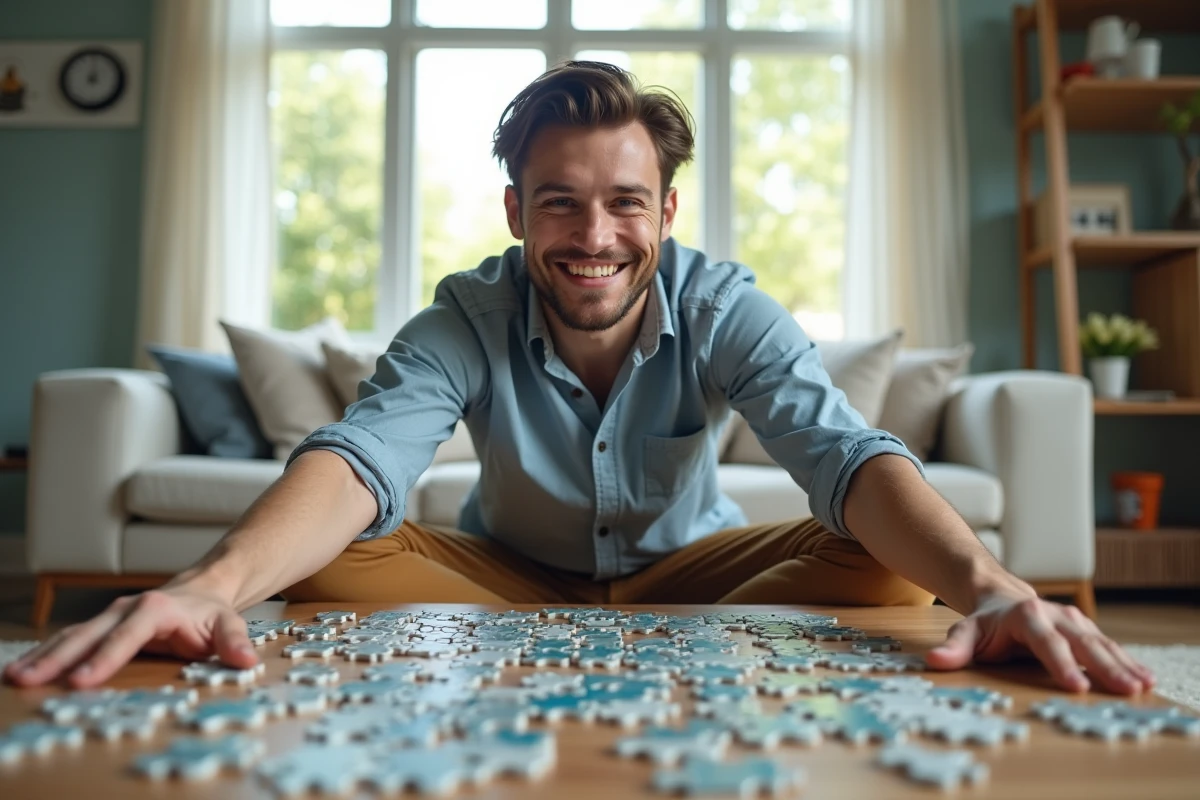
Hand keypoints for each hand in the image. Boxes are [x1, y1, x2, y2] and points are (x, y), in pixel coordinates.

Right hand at [3, 584, 257, 688]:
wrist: (203, 591)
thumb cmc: (212, 613)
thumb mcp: (229, 624)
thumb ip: (235, 642)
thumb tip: (246, 661)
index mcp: (156, 608)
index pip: (126, 636)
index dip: (104, 658)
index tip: (81, 681)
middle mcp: (126, 609)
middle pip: (88, 634)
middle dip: (57, 658)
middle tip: (26, 680)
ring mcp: (110, 616)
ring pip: (72, 635)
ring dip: (43, 656)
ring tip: (15, 676)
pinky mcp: (101, 626)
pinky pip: (71, 640)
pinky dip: (47, 653)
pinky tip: (26, 669)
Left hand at [925, 594, 1155, 694]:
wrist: (999, 596)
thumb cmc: (985, 623)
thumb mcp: (966, 632)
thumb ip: (954, 648)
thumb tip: (934, 661)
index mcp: (1026, 616)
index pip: (1046, 643)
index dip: (1061, 664)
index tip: (1076, 687)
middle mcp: (1055, 615)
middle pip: (1082, 643)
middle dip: (1105, 667)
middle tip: (1125, 690)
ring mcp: (1073, 621)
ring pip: (1101, 643)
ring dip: (1123, 664)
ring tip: (1142, 686)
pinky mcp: (1085, 629)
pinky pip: (1109, 646)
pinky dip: (1127, 661)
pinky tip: (1145, 678)